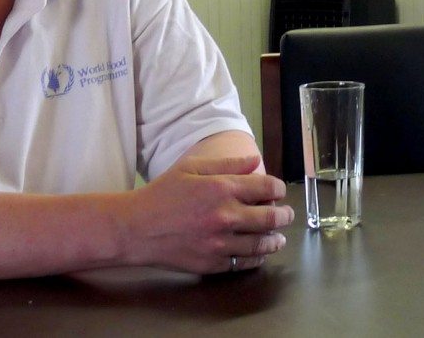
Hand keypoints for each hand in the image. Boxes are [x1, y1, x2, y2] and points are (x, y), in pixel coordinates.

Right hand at [120, 154, 293, 273]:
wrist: (136, 228)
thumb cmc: (162, 194)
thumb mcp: (192, 168)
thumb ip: (227, 164)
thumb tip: (256, 161)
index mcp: (222, 188)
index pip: (266, 188)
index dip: (278, 189)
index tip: (279, 191)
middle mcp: (226, 216)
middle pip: (270, 217)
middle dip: (284, 215)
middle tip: (287, 215)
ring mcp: (220, 243)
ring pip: (261, 243)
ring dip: (275, 240)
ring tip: (279, 238)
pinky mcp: (213, 263)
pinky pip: (244, 262)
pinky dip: (257, 257)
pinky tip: (260, 253)